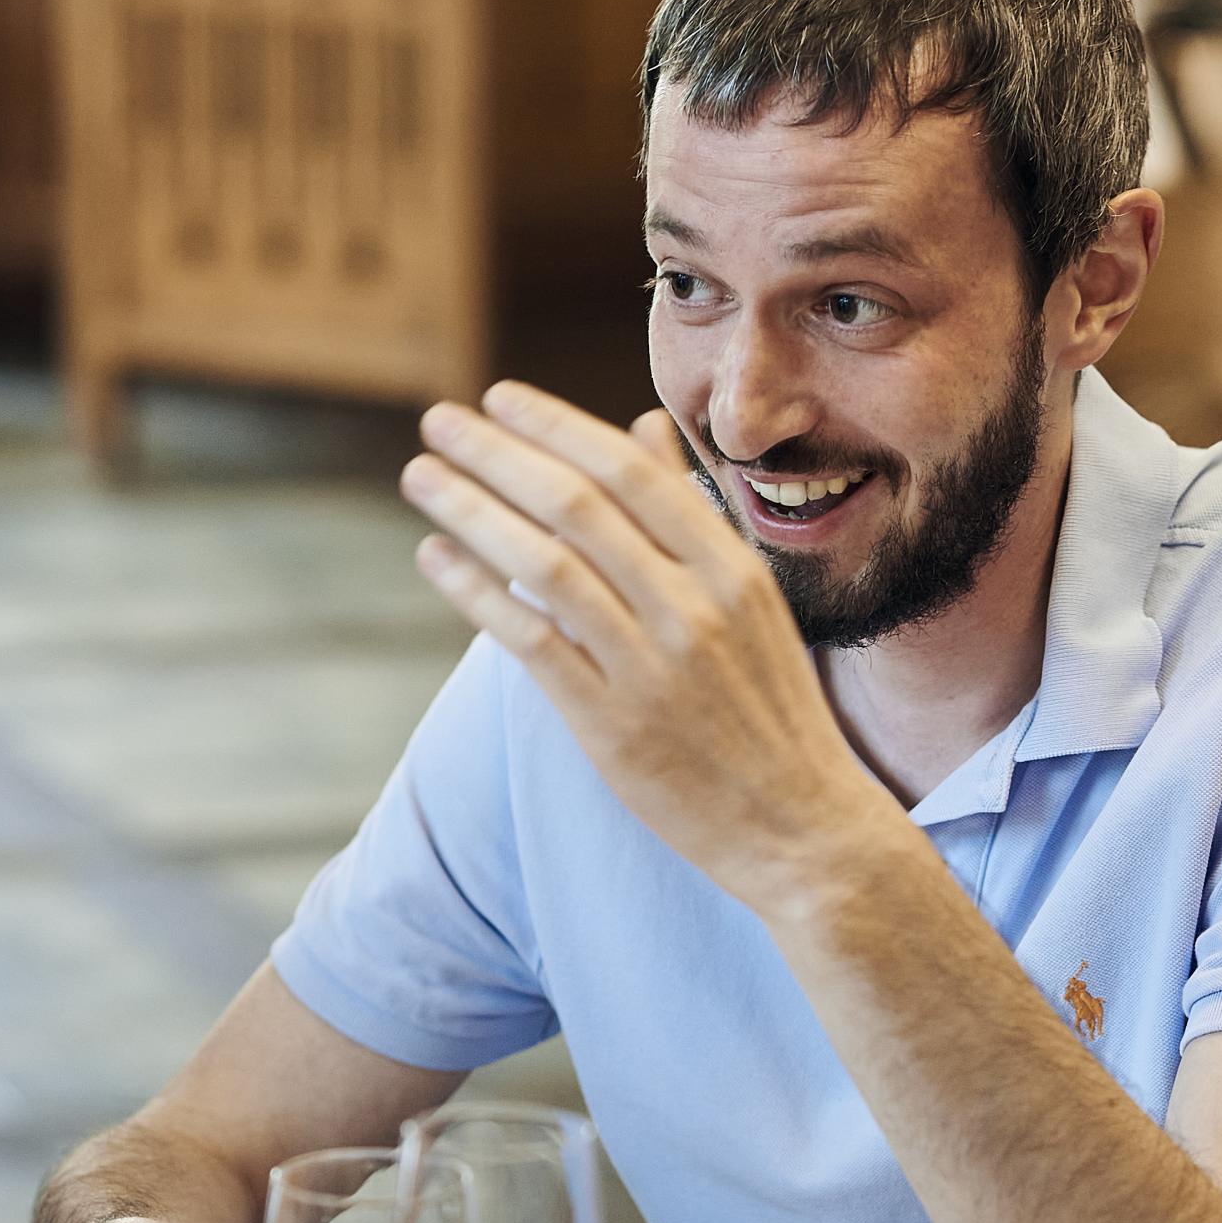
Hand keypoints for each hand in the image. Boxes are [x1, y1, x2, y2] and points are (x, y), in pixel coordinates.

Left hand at [400, 382, 881, 911]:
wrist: (799, 825)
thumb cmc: (769, 706)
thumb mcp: (750, 598)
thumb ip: (688, 512)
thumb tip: (642, 428)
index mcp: (730, 568)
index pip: (629, 471)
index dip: (556, 426)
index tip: (499, 397)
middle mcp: (693, 608)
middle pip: (577, 505)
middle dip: (496, 453)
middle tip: (438, 420)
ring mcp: (651, 667)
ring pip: (545, 566)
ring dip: (472, 511)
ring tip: (421, 478)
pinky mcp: (612, 725)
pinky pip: (531, 641)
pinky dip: (476, 592)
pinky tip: (437, 557)